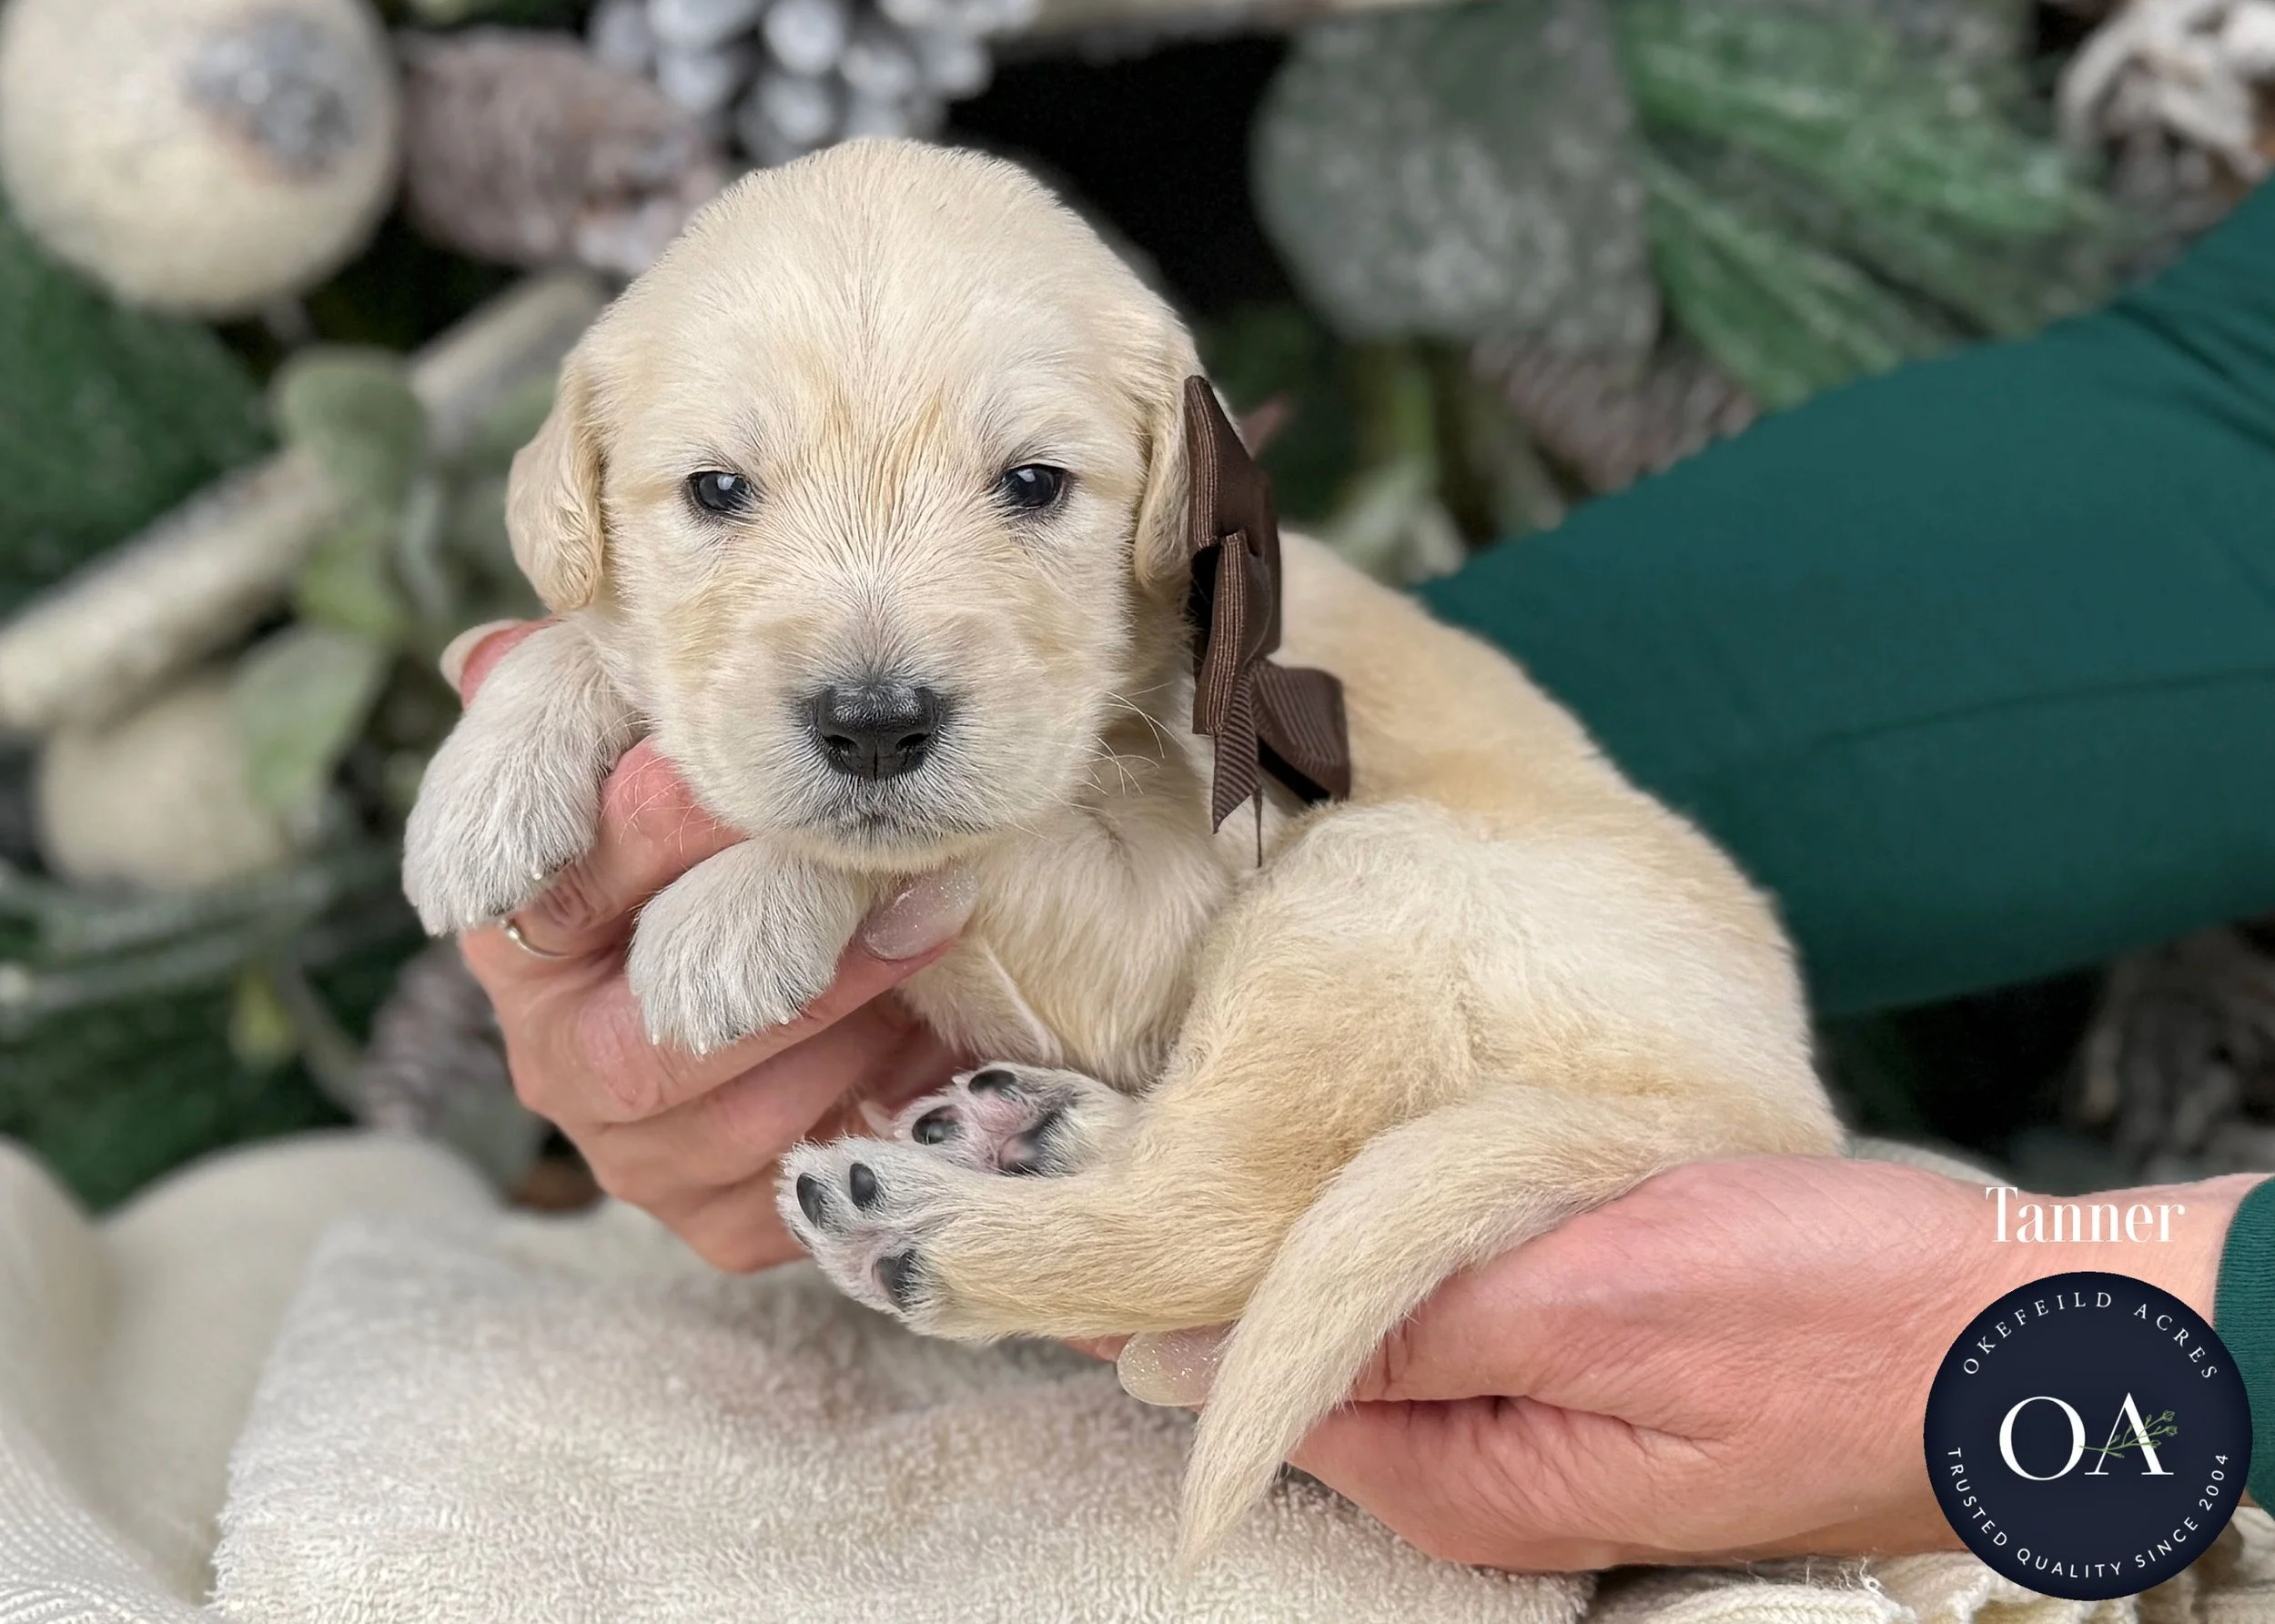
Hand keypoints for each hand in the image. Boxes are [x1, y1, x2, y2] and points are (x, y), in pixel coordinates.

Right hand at [441, 621, 970, 1269]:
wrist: (778, 968)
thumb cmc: (701, 829)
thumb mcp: (631, 745)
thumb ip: (571, 701)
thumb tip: (484, 658)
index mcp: (516, 933)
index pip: (567, 886)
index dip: (667, 828)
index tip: (766, 772)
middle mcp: (555, 1057)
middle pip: (659, 1035)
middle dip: (791, 951)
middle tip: (903, 872)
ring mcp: (634, 1155)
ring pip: (740, 1116)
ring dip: (856, 1025)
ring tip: (941, 928)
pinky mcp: (717, 1223)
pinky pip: (800, 1187)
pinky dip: (881, 1111)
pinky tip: (940, 1036)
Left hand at [1120, 1156, 2262, 1568]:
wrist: (2025, 1330)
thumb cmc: (1826, 1311)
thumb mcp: (1593, 1302)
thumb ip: (1394, 1330)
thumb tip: (1183, 1359)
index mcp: (1466, 1480)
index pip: (1245, 1395)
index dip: (1162, 1295)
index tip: (1092, 1178)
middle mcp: (1491, 1471)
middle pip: (1307, 1363)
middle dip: (1237, 1259)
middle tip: (1163, 1117)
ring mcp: (1552, 1420)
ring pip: (1386, 1323)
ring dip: (1326, 1233)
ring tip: (1262, 1110)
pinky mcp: (1602, 1361)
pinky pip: (1468, 1303)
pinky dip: (1419, 1232)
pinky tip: (1402, 1154)